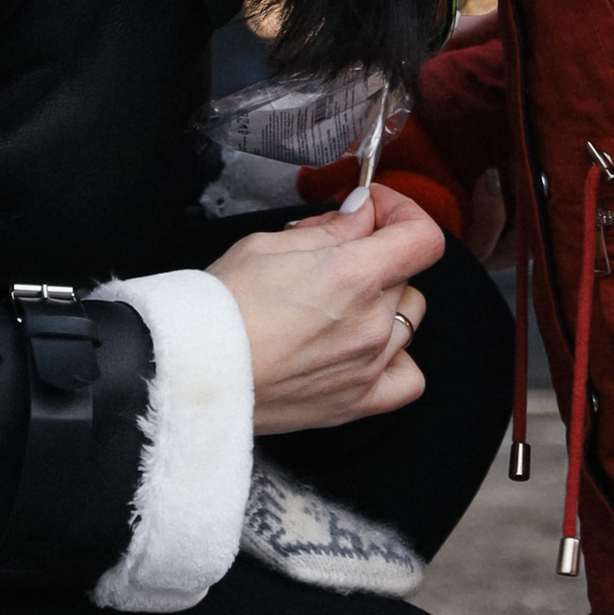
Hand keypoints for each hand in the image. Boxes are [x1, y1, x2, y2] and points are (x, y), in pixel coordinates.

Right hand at [213, 191, 444, 435]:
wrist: (191, 370)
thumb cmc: (220, 307)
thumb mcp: (269, 243)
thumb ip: (331, 229)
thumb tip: (364, 214)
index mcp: (352, 275)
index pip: (422, 237)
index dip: (403, 214)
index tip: (376, 212)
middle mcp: (371, 323)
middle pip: (405, 276)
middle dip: (375, 257)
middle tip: (331, 257)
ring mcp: (368, 366)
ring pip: (408, 320)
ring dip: (384, 304)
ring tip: (338, 305)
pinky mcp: (356, 402)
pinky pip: (407, 378)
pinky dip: (396, 360)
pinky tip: (366, 350)